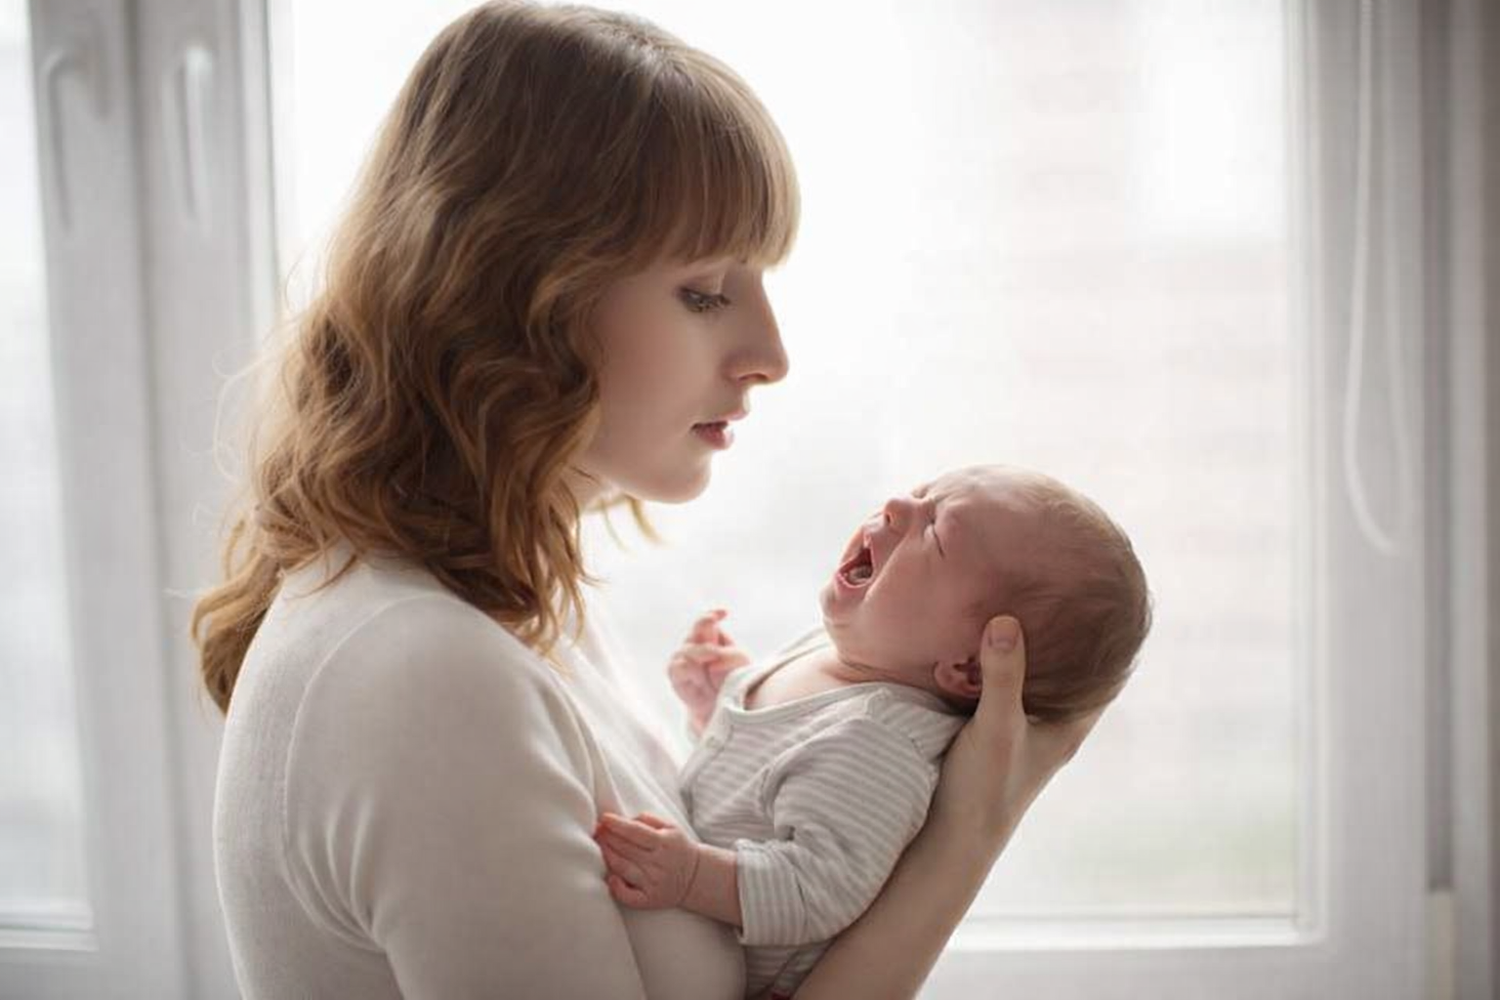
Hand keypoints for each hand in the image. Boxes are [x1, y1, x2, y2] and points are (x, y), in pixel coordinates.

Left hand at [592, 811, 701, 908]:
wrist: (695, 877)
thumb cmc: (677, 848)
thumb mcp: (671, 828)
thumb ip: (649, 819)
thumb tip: (625, 819)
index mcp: (665, 843)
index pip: (635, 832)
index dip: (617, 824)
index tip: (604, 818)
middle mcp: (659, 863)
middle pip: (626, 849)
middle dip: (608, 838)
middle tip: (596, 830)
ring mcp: (654, 882)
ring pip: (623, 869)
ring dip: (607, 856)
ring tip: (598, 845)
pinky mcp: (650, 899)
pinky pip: (629, 897)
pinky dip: (617, 888)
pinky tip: (610, 878)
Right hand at [667, 609, 751, 729]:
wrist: (723, 707)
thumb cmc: (733, 681)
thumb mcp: (741, 665)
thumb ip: (730, 657)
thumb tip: (712, 664)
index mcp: (712, 637)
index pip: (707, 620)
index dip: (713, 615)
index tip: (725, 613)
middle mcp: (695, 645)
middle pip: (696, 629)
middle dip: (704, 626)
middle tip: (721, 635)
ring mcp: (684, 659)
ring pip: (686, 648)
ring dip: (702, 652)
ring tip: (714, 658)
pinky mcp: (676, 676)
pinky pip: (678, 667)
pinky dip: (691, 669)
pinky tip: (700, 677)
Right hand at [928, 616, 1105, 853]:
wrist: (949, 838)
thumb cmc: (986, 788)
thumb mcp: (996, 727)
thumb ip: (1003, 675)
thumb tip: (1007, 619)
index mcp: (1070, 726)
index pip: (1108, 676)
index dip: (1114, 640)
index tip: (1111, 596)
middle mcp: (1051, 724)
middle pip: (1072, 670)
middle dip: (1068, 633)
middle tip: (1062, 585)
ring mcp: (1021, 726)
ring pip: (1035, 677)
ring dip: (1031, 646)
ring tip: (1024, 598)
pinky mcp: (990, 728)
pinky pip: (1004, 684)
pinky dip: (999, 661)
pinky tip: (982, 637)